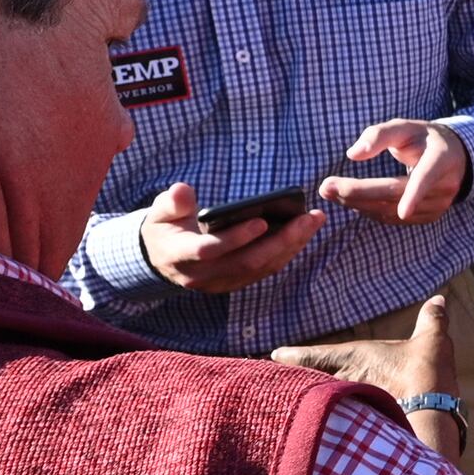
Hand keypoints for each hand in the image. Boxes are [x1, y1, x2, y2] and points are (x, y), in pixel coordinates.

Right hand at [137, 180, 321, 292]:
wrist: (162, 257)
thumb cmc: (165, 226)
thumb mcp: (160, 211)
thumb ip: (172, 202)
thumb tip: (182, 191)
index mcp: (181, 255)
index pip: (211, 250)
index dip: (236, 238)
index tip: (262, 221)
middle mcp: (202, 276)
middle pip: (246, 262)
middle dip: (281, 240)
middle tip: (308, 218)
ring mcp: (220, 283)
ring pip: (260, 268)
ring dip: (291, 246)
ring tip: (313, 221)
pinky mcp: (234, 283)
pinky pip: (264, 270)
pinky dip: (286, 253)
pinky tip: (303, 233)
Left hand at [271, 292, 462, 459]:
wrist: (431, 415)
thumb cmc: (426, 372)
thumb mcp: (432, 340)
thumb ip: (432, 320)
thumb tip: (439, 299)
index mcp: (356, 358)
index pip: (316, 355)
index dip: (295, 355)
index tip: (274, 355)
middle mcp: (347, 382)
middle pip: (312, 383)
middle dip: (298, 383)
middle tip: (276, 383)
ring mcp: (352, 407)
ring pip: (323, 404)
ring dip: (313, 403)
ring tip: (296, 405)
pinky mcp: (361, 429)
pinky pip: (339, 423)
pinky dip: (334, 422)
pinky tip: (331, 428)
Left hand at [325, 119, 471, 225]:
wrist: (451, 157)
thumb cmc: (422, 138)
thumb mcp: (405, 127)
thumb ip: (379, 135)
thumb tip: (353, 154)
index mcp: (441, 159)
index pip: (427, 178)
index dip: (415, 195)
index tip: (403, 212)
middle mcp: (443, 186)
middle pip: (397, 196)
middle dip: (359, 193)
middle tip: (326, 186)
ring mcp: (437, 206)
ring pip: (391, 211)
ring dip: (357, 203)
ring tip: (330, 192)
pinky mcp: (427, 217)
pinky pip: (392, 218)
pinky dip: (368, 210)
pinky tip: (349, 201)